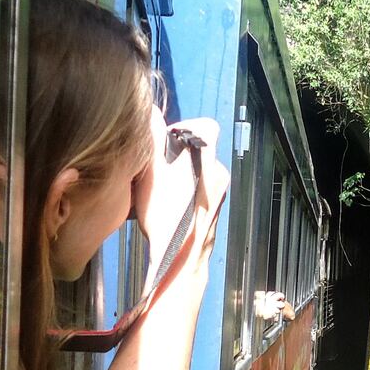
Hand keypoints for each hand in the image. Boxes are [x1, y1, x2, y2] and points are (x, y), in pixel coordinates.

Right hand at [135, 114, 228, 278]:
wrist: (180, 257)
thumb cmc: (166, 215)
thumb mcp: (151, 171)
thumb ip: (152, 137)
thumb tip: (150, 111)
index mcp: (208, 159)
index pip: (205, 126)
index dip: (183, 128)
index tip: (165, 141)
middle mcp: (218, 174)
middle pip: (198, 149)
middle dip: (175, 153)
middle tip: (156, 166)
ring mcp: (219, 194)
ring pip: (198, 170)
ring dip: (179, 173)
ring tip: (158, 187)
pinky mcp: (213, 210)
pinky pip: (199, 189)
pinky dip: (184, 190)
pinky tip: (167, 203)